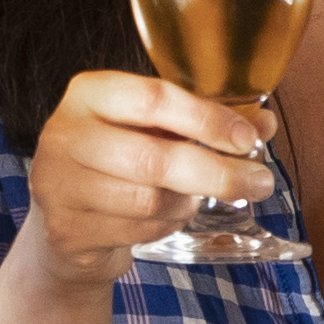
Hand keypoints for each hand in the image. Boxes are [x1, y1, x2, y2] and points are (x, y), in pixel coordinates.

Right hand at [22, 68, 268, 282]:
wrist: (63, 220)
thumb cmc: (117, 162)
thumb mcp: (152, 130)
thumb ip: (204, 122)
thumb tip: (263, 124)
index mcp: (90, 93)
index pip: (154, 99)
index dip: (208, 119)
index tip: (248, 139)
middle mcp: (66, 134)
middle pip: (155, 158)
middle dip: (218, 174)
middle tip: (261, 183)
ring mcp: (60, 184)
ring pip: (151, 200)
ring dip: (188, 203)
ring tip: (194, 198)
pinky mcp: (67, 230)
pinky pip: (140, 231)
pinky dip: (166, 226)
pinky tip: (164, 217)